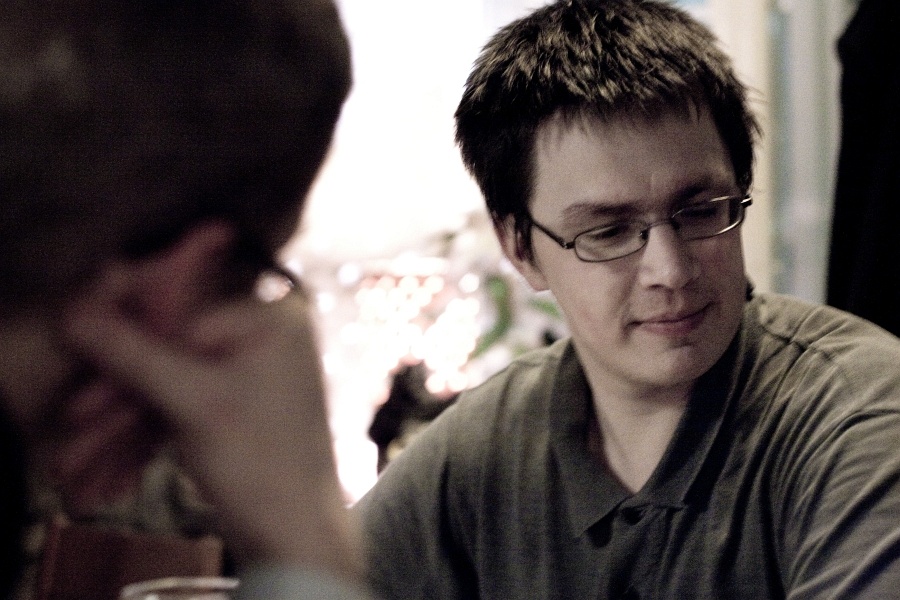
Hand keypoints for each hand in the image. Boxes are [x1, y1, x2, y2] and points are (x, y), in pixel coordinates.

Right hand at [63, 223, 359, 578]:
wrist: (299, 536)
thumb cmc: (262, 461)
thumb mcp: (194, 402)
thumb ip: (134, 356)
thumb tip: (76, 314)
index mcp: (273, 319)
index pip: (180, 321)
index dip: (126, 354)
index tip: (84, 387)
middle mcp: (268, 337)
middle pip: (174, 356)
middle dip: (121, 400)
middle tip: (74, 425)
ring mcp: (256, 375)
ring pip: (175, 388)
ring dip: (126, 426)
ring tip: (79, 463)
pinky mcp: (243, 409)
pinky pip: (188, 411)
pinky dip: (151, 437)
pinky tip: (112, 469)